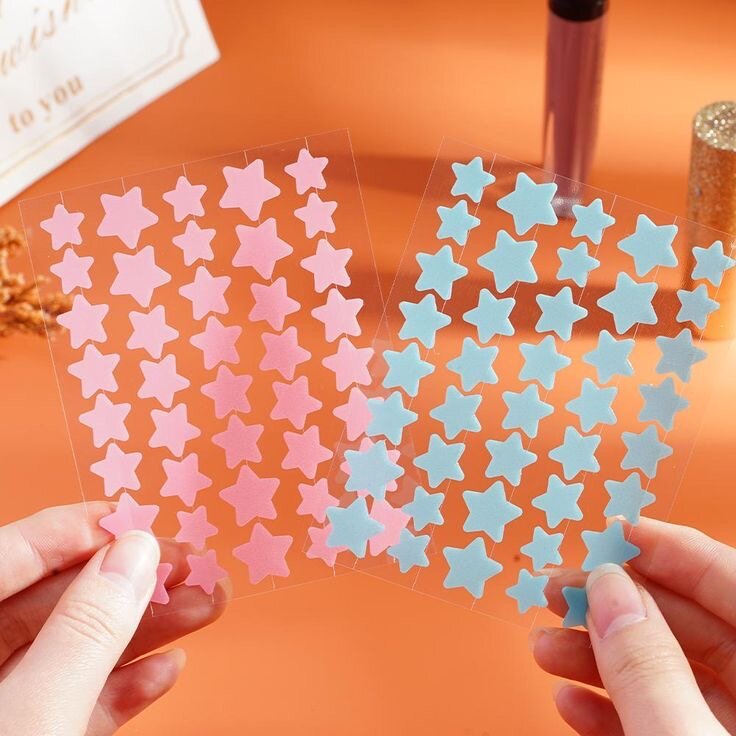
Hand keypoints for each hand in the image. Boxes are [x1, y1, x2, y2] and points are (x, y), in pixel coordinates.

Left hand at [0, 501, 229, 734]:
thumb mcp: (36, 713)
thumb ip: (85, 630)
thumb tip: (135, 551)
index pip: (13, 555)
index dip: (77, 531)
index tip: (139, 523)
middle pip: (56, 603)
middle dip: (134, 584)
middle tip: (194, 567)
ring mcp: (6, 704)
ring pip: (77, 650)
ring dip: (146, 629)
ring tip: (208, 605)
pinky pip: (76, 701)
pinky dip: (123, 685)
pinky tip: (167, 667)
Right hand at [530, 517, 735, 734]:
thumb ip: (649, 669)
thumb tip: (607, 587)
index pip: (734, 584)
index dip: (674, 550)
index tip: (615, 531)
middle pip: (691, 629)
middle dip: (615, 607)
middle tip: (557, 591)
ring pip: (667, 677)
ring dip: (598, 659)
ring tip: (543, 648)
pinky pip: (659, 724)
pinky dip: (611, 709)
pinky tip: (569, 699)